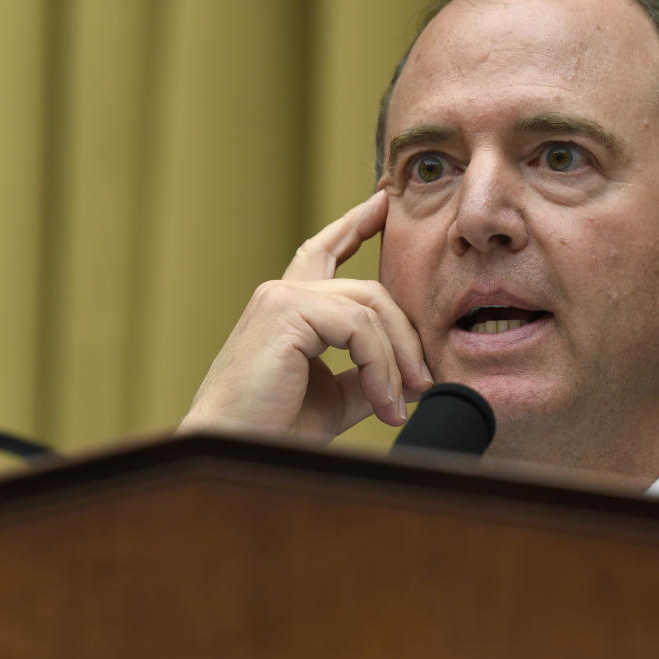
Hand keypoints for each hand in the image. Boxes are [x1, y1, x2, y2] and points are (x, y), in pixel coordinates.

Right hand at [178, 190, 431, 441]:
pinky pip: (359, 326)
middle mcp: (281, 293)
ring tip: (399, 406)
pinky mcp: (285, 311)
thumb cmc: (271, 432)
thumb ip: (365, 376)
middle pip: (369, 290)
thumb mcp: (332, 399)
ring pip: (370, 307)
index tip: (382, 205)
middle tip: (425, 384)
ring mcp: (281, 297)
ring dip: (397, 360)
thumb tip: (413, 375)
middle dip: (405, 335)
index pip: (324, 253)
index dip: (355, 225)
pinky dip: (381, 366)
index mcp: (287, 309)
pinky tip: (384, 404)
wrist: (233, 453)